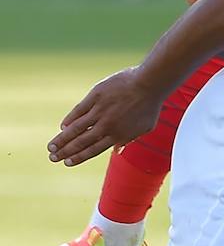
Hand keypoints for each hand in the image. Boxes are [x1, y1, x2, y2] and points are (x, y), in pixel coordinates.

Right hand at [48, 69, 162, 165]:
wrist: (149, 83)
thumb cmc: (150, 105)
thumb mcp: (144, 127)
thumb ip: (129, 139)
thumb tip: (118, 151)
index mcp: (118, 135)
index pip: (93, 150)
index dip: (79, 157)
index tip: (67, 162)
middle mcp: (106, 126)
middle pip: (81, 142)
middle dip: (65, 151)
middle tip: (53, 158)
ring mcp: (100, 111)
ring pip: (76, 128)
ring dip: (62, 139)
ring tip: (51, 146)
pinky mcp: (96, 96)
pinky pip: (79, 110)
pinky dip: (70, 119)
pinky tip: (63, 126)